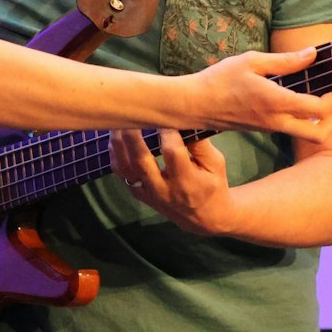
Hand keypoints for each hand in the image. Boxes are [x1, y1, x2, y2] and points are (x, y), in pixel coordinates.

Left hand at [109, 127, 230, 234]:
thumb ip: (201, 143)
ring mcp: (147, 193)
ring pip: (125, 168)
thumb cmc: (212, 183)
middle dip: (133, 136)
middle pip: (141, 162)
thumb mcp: (216, 163)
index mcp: (187, 182)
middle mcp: (164, 190)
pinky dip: (115, 154)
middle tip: (131, 114)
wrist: (204, 216)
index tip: (164, 115)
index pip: (172, 153)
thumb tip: (184, 118)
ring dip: (119, 144)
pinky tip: (117, 138)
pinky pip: (120, 173)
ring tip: (119, 122)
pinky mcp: (137, 193)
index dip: (167, 133)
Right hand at [189, 48, 331, 139]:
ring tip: (322, 98)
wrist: (193, 105)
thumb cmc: (218, 80)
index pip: (321, 107)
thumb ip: (284, 61)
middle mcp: (277, 120)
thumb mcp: (250, 61)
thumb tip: (312, 54)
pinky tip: (299, 97)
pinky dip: (304, 118)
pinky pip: (292, 128)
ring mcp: (270, 127)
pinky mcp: (262, 128)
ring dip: (322, 121)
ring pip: (308, 134)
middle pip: (321, 132)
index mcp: (277, 102)